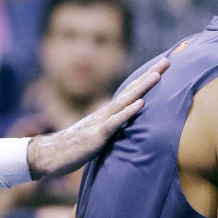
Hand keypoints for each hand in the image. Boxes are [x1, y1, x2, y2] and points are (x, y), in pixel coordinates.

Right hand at [26, 58, 168, 178]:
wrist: (50, 155)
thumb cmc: (74, 148)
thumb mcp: (98, 136)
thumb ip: (112, 130)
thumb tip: (127, 130)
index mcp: (107, 113)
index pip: (130, 92)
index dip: (146, 79)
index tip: (162, 67)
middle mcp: (105, 112)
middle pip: (131, 90)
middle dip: (149, 75)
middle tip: (167, 61)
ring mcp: (101, 122)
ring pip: (124, 101)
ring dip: (142, 87)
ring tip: (157, 75)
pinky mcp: (97, 136)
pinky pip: (115, 122)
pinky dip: (128, 112)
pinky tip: (140, 104)